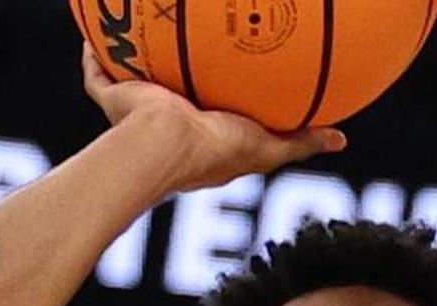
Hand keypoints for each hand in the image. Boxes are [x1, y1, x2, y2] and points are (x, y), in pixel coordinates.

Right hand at [81, 43, 345, 191]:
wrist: (166, 146)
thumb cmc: (216, 150)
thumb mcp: (269, 147)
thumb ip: (301, 140)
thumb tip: (342, 139)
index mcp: (199, 133)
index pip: (208, 108)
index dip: (216, 90)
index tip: (229, 69)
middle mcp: (166, 121)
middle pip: (169, 88)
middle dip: (173, 69)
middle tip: (185, 43)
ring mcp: (135, 110)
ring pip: (131, 79)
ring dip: (133, 57)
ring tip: (140, 25)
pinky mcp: (112, 97)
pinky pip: (98, 71)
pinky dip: (95, 51)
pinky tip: (97, 27)